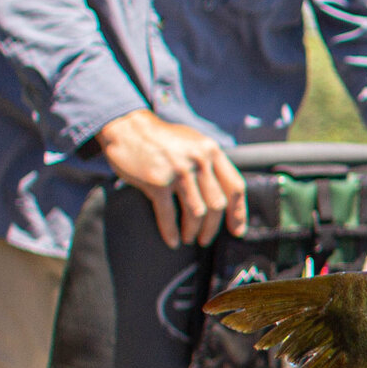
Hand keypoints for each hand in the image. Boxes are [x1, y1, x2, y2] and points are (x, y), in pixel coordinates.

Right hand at [96, 109, 247, 247]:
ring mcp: (179, 171)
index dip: (238, 212)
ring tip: (189, 238)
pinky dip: (171, 231)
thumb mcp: (194, 143)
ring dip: (193, 231)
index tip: (237, 230)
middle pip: (217, 204)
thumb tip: (225, 193)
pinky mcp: (157, 181)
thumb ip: (210, 162)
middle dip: (213, 227)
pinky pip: (169, 213)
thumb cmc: (162, 139)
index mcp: (212, 152)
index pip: (235, 187)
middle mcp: (199, 161)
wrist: (128, 127)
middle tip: (205, 239)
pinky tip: (172, 240)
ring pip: (196, 212)